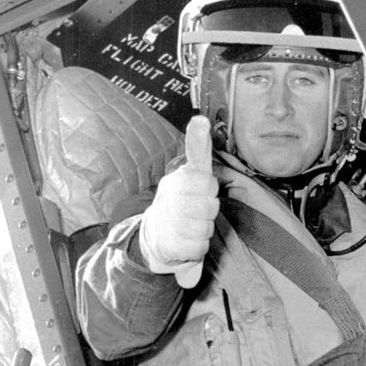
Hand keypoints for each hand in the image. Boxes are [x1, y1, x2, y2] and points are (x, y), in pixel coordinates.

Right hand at [139, 116, 219, 273]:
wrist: (154, 234)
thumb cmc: (180, 199)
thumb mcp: (189, 172)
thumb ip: (198, 148)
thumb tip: (200, 118)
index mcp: (175, 182)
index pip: (205, 182)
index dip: (209, 187)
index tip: (202, 188)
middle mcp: (169, 202)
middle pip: (210, 206)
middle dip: (209, 208)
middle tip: (198, 208)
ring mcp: (169, 225)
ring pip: (207, 227)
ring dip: (204, 227)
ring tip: (192, 223)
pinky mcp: (173, 247)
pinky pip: (200, 246)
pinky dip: (198, 245)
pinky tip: (187, 238)